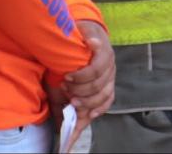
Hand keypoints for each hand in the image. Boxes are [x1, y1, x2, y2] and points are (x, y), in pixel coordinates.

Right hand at [62, 20, 114, 146]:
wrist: (72, 35)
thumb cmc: (65, 67)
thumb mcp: (62, 93)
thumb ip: (66, 113)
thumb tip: (64, 138)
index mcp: (103, 86)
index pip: (105, 102)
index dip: (95, 110)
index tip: (83, 114)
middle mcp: (109, 74)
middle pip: (102, 92)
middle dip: (84, 97)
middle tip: (70, 95)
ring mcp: (108, 60)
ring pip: (100, 77)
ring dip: (82, 81)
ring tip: (68, 78)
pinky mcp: (103, 45)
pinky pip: (99, 56)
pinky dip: (90, 58)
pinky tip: (82, 60)